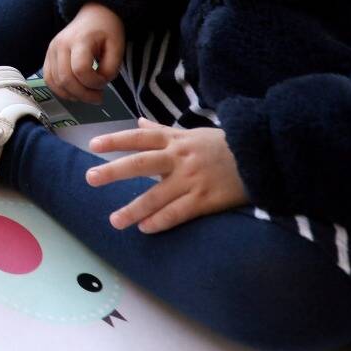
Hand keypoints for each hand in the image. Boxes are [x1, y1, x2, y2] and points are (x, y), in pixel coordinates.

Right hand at [43, 2, 124, 104]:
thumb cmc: (107, 29)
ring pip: (55, 82)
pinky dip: (60, 90)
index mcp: (80, 40)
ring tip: (87, 94)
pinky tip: (74, 92)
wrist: (94, 14)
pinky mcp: (48, 56)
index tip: (105, 82)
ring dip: (72, 95)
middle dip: (83, 94)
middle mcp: (61, 45)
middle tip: (98, 97)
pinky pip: (49, 79)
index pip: (80, 70)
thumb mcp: (118, 46)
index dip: (94, 83)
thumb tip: (99, 85)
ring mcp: (51, 50)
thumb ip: (111, 68)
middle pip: (65, 79)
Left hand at [84, 119, 248, 233]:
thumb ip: (162, 130)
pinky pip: (178, 212)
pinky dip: (160, 221)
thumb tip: (138, 121)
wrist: (261, 157)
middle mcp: (180, 158)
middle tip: (90, 178)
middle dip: (113, 171)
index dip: (116, 140)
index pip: (140, 137)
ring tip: (115, 221)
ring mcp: (192, 179)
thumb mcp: (191, 132)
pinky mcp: (205, 199)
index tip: (93, 145)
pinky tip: (145, 228)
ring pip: (156, 195)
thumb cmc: (222, 146)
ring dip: (133, 209)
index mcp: (175, 139)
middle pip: (141, 163)